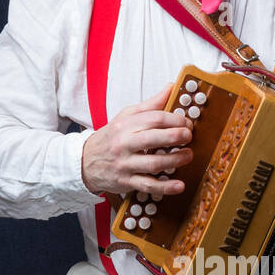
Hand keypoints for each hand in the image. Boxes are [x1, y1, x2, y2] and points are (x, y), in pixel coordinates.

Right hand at [81, 84, 192, 199]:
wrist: (85, 161)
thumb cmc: (111, 138)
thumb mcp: (126, 117)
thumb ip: (150, 105)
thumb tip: (171, 88)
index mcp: (125, 126)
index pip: (153, 119)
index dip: (174, 120)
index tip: (187, 123)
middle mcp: (124, 144)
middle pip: (153, 139)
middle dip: (175, 137)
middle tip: (189, 136)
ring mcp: (125, 164)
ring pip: (153, 163)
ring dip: (175, 160)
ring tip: (188, 155)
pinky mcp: (126, 182)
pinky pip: (148, 185)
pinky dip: (166, 187)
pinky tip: (179, 185)